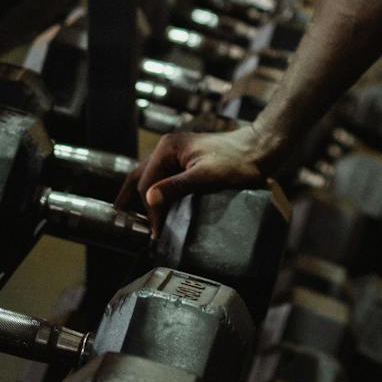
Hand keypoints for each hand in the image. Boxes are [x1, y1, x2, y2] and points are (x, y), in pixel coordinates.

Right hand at [116, 124, 275, 223]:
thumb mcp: (206, 177)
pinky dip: (157, 192)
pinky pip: (165, 178)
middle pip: (141, 176)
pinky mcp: (188, 162)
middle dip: (130, 197)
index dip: (149, 210)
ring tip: (135, 216)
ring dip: (143, 195)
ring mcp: (178, 154)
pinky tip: (158, 205)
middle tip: (120, 218)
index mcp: (167, 148)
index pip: (146, 182)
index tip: (155, 233)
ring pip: (151, 177)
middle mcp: (168, 149)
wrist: (260, 149)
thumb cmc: (237, 162)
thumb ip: (176, 187)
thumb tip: (149, 200)